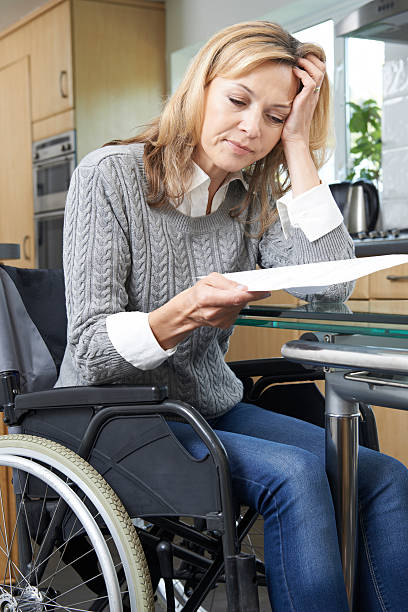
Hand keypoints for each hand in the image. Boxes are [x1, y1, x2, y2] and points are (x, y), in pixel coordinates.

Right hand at [148, 272, 270, 349]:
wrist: (188, 311)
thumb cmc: (197, 293)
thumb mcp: (209, 279)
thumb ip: (228, 282)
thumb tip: (243, 287)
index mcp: (207, 298)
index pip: (235, 298)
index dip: (252, 295)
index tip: (264, 291)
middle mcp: (213, 312)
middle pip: (240, 303)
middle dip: (248, 294)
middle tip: (251, 287)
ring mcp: (219, 321)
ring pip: (240, 308)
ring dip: (241, 300)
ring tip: (230, 294)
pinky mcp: (224, 325)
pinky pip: (237, 313)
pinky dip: (236, 306)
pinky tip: (227, 303)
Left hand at [281, 54, 325, 148]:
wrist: (293, 138)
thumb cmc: (290, 125)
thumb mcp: (291, 104)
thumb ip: (290, 93)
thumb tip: (280, 82)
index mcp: (312, 93)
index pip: (319, 70)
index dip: (312, 60)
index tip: (301, 56)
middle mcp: (314, 93)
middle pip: (322, 68)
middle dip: (311, 58)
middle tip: (300, 54)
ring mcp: (312, 97)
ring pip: (318, 72)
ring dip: (307, 63)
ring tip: (297, 60)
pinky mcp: (306, 100)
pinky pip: (310, 82)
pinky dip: (302, 73)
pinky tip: (294, 71)